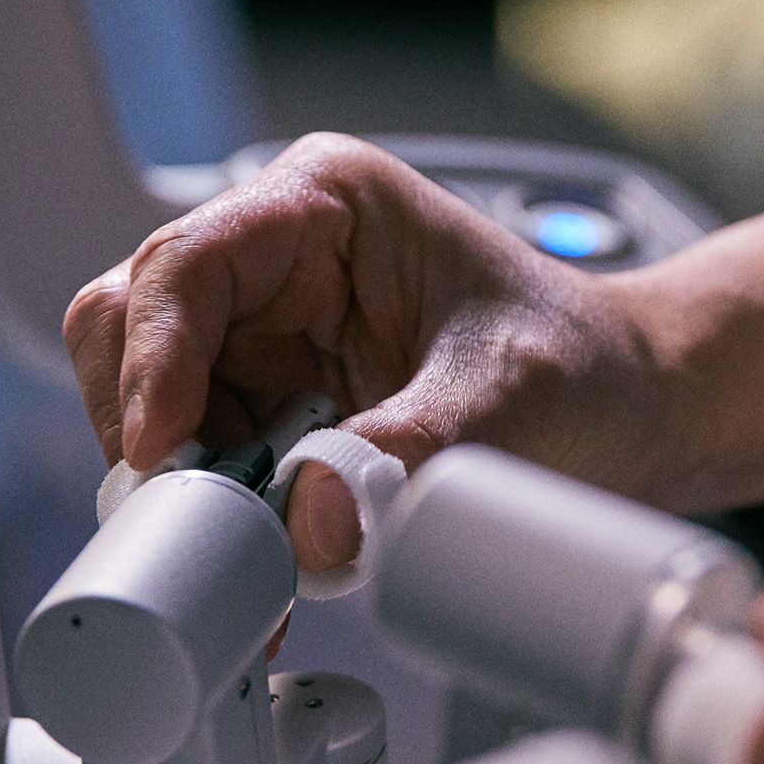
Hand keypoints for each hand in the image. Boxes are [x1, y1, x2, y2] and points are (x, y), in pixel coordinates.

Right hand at [64, 133, 670, 569]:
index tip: (164, 457)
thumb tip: (306, 524)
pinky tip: (261, 560)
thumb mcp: (505, 406)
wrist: (628, 410)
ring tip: (246, 552)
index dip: (154, 364)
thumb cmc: (583, 367)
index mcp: (324, 203)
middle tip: (195, 520)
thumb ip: (401, 458)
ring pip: (152, 400)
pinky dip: (218, 512)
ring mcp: (265, 331)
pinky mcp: (272, 400)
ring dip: (184, 482)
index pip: (187, 267)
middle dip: (150, 429)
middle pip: (135, 328)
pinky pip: (204, 454)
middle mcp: (275, 256)